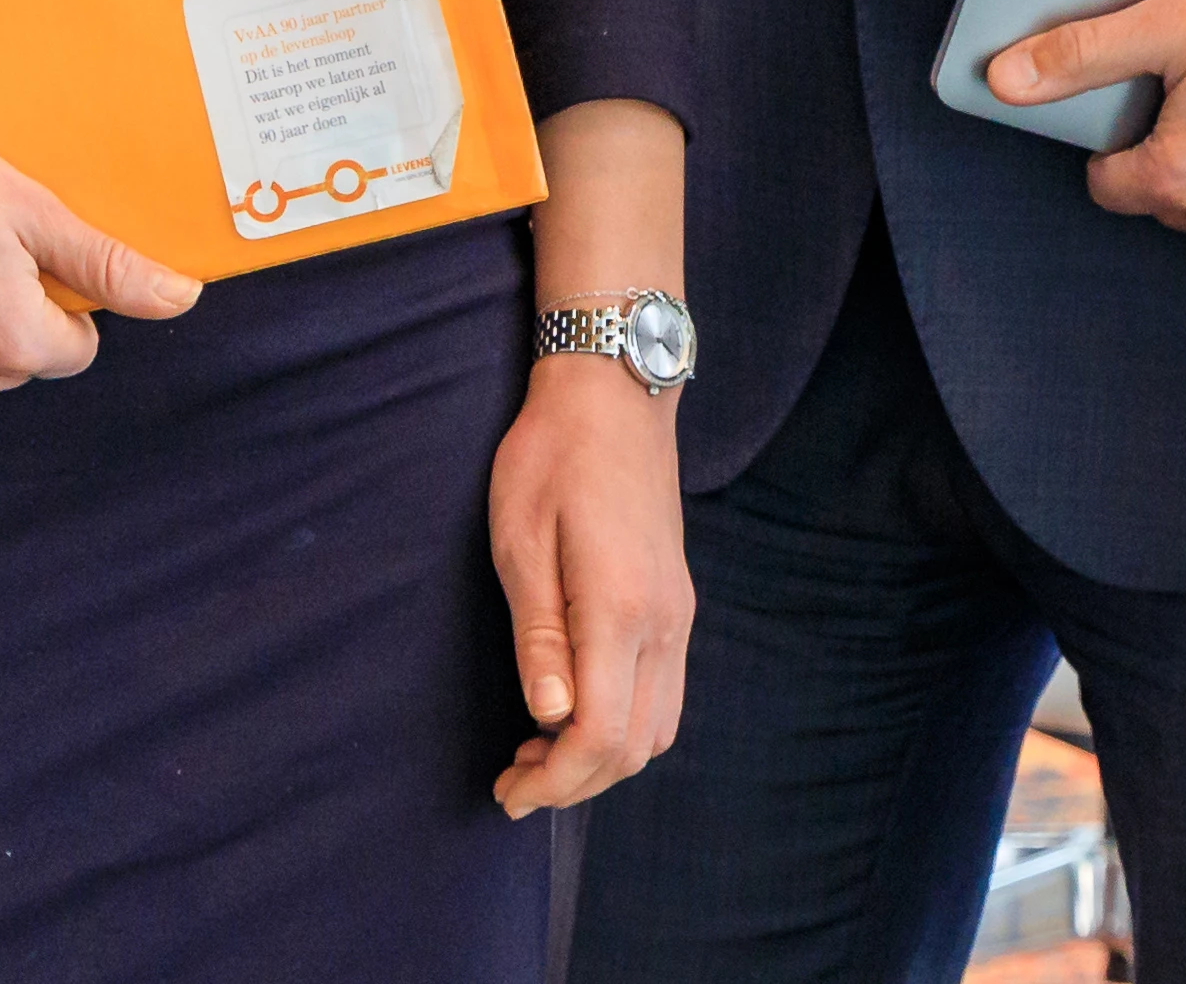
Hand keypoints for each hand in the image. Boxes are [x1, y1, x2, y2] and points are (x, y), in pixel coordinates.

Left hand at [485, 353, 694, 812]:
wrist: (614, 393)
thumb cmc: (551, 457)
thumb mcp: (520, 540)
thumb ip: (537, 635)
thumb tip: (547, 716)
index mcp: (620, 608)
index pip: (600, 734)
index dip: (553, 781)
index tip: (506, 792)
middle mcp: (664, 621)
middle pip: (635, 747)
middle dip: (574, 783)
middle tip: (512, 781)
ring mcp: (679, 614)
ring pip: (659, 728)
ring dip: (602, 758)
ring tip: (538, 751)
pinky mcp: (678, 604)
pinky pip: (664, 694)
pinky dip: (624, 726)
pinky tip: (575, 709)